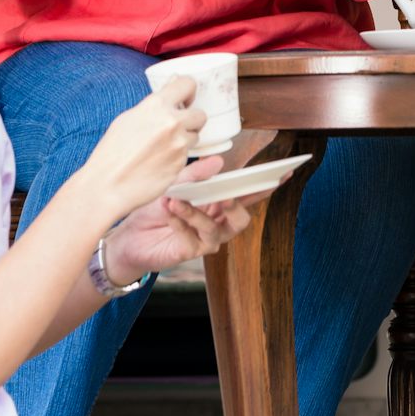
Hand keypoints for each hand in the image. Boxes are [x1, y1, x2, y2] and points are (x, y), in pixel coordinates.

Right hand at [78, 79, 208, 217]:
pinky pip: (188, 156)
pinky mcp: (181, 164)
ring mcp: (178, 144)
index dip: (189, 91)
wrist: (108, 185)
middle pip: (200, 114)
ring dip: (185, 139)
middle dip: (191, 120)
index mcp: (155, 106)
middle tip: (177, 126)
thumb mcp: (128, 118)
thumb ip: (154, 103)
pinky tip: (159, 161)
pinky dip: (178, 157)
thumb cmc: (111, 152)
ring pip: (195, 136)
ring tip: (162, 147)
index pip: (188, 84)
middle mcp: (171, 122)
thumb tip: (173, 82)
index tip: (186, 99)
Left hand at [103, 156, 286, 273]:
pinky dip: (179, 221)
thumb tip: (219, 163)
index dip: (267, 185)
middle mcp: (218, 223)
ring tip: (178, 200)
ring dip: (197, 213)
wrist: (130, 235)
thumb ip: (196, 175)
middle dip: (237, 205)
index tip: (285, 172)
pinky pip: (192, 237)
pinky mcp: (192, 252)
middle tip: (225, 194)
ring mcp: (207, 240)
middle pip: (242, 219)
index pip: (248, 194)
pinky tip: (168, 208)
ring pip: (217, 230)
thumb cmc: (156, 208)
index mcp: (220, 203)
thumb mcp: (175, 184)